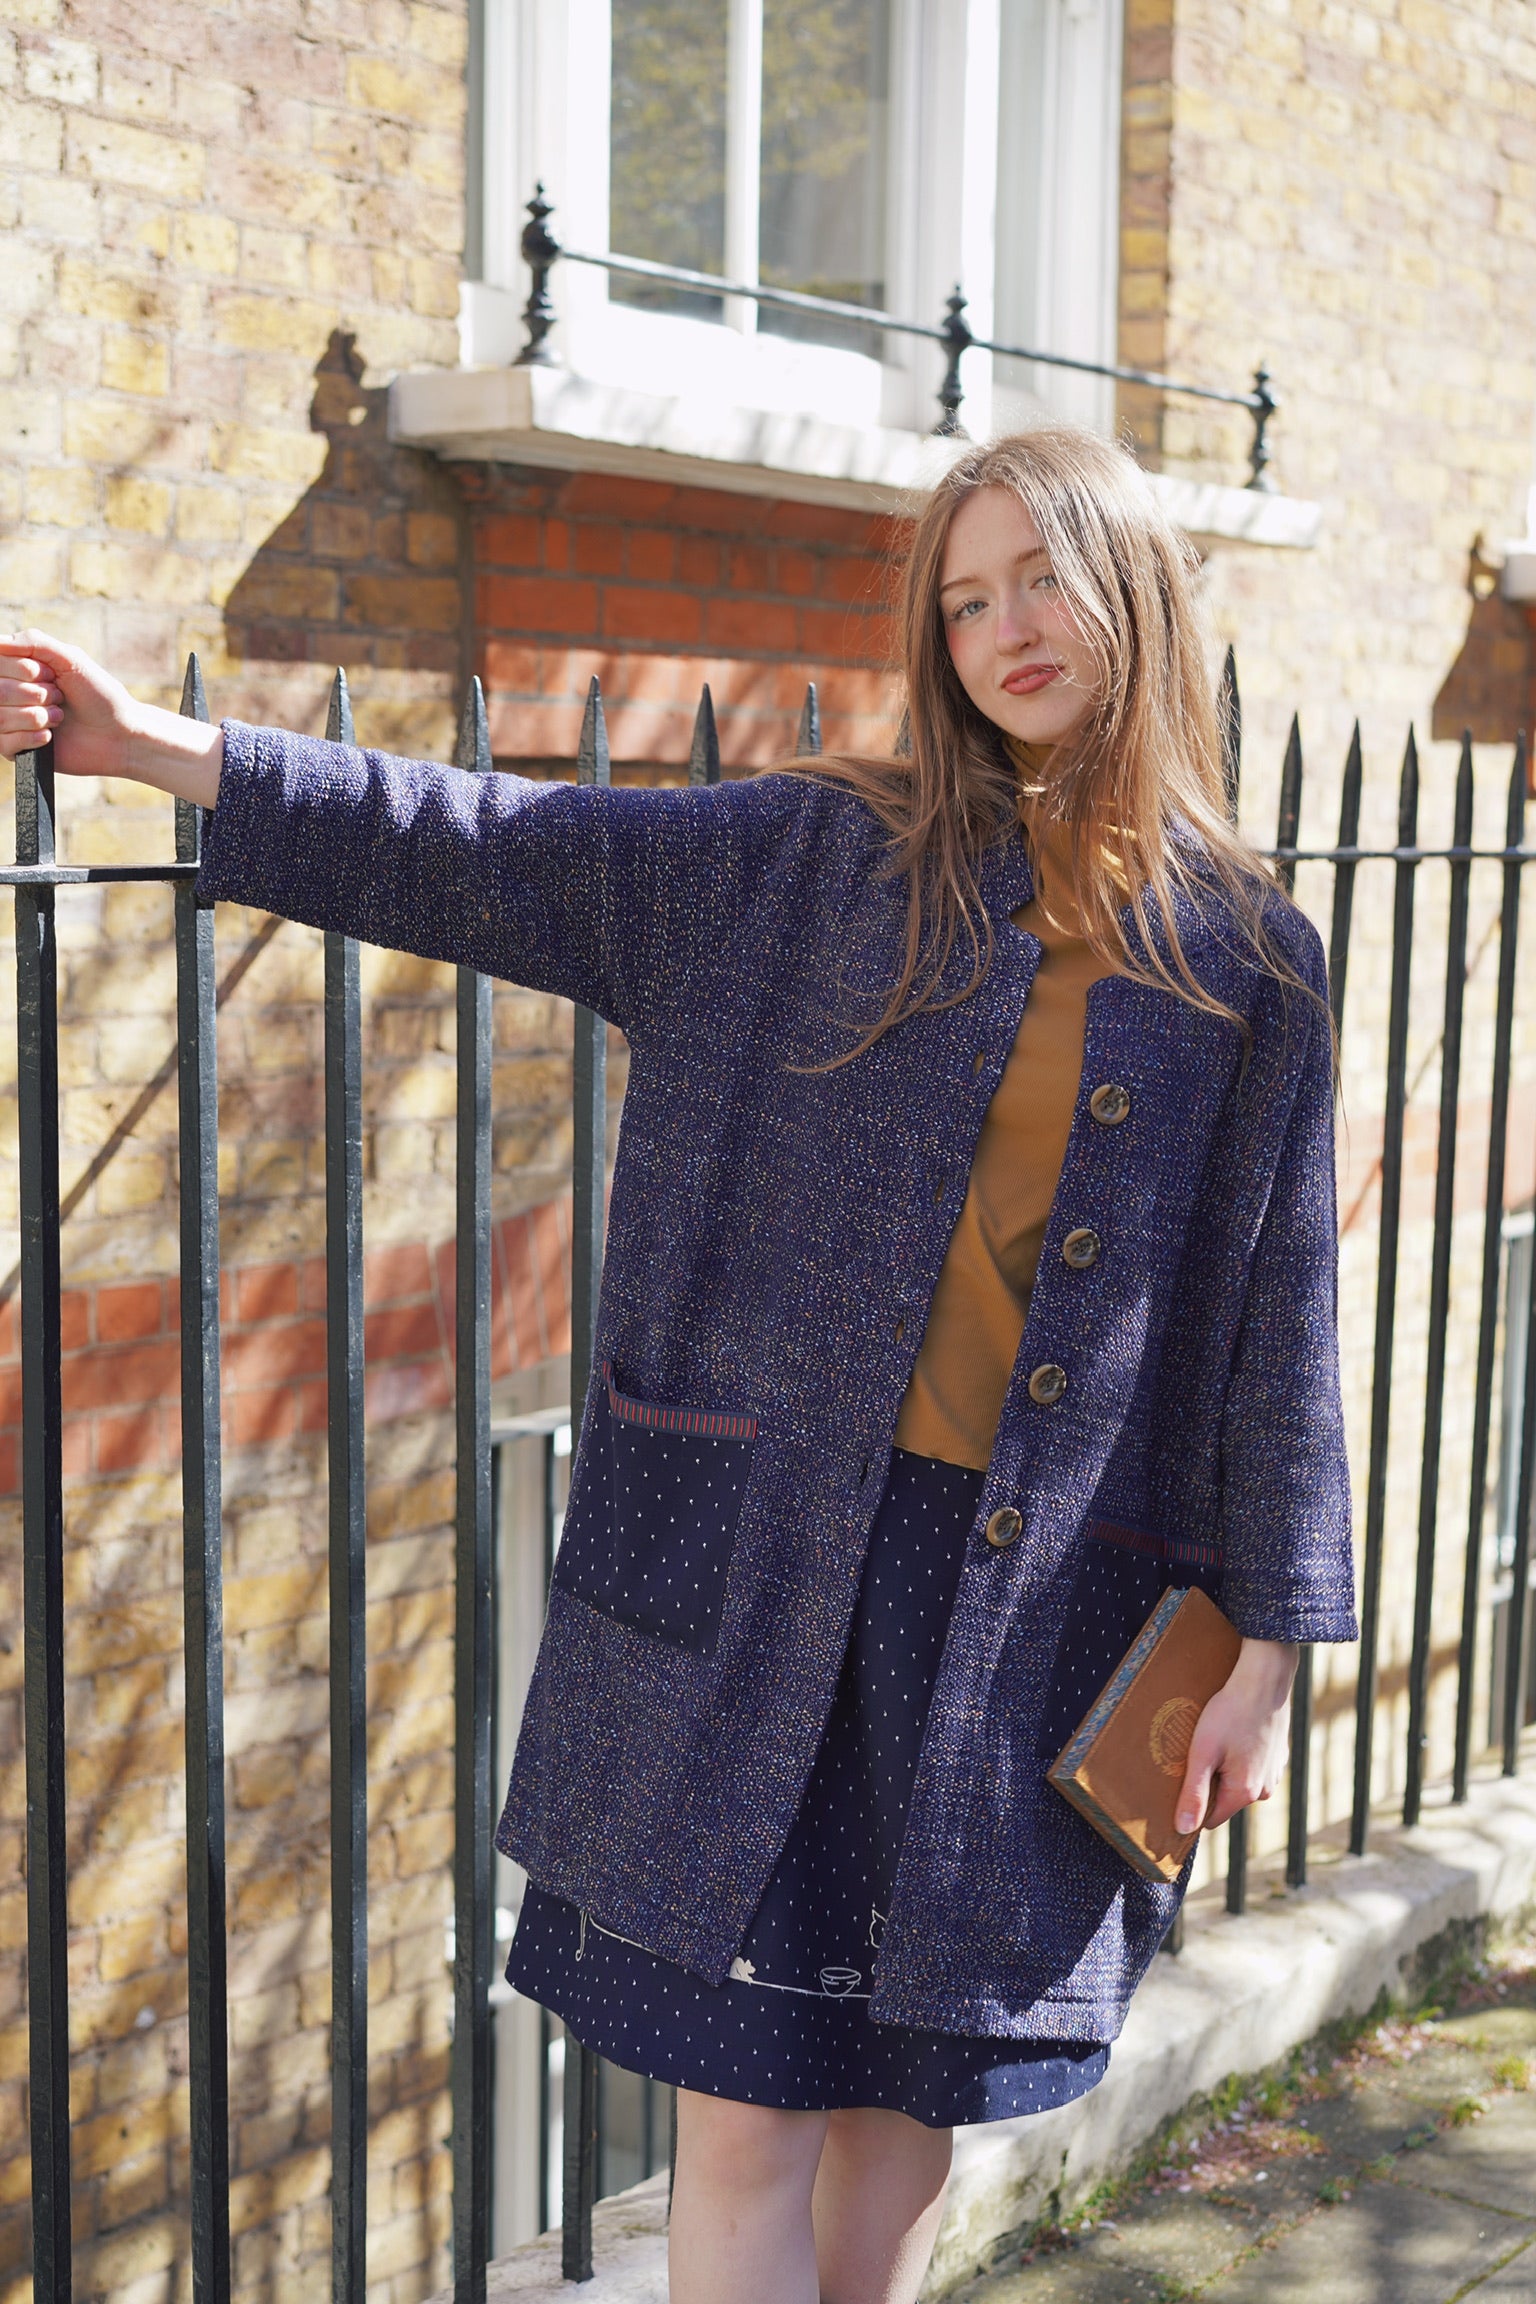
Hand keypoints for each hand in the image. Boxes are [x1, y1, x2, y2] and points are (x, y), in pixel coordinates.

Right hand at [0, 630, 222, 806]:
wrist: (119, 735)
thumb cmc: (99, 694)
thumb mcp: (70, 658)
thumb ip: (33, 642)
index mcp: (20, 668)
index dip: (22, 670)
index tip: (47, 674)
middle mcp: (11, 693)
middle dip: (34, 694)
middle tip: (59, 697)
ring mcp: (12, 722)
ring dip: (36, 716)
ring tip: (59, 717)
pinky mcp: (18, 749)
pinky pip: (4, 743)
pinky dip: (31, 738)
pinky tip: (51, 736)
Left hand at [1175, 1637, 1297, 1835]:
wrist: (1264, 1679)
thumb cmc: (1230, 1713)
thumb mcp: (1203, 1752)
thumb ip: (1194, 1793)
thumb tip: (1183, 1829)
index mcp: (1245, 1793)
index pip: (1211, 1820)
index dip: (1193, 1805)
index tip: (1181, 1783)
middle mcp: (1264, 1790)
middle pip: (1225, 1799)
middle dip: (1210, 1782)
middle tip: (1198, 1753)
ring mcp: (1274, 1772)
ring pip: (1239, 1781)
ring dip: (1226, 1767)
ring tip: (1216, 1739)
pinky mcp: (1278, 1755)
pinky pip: (1252, 1765)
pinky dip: (1242, 1754)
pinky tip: (1234, 1732)